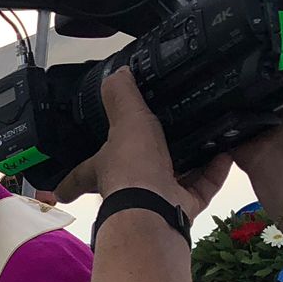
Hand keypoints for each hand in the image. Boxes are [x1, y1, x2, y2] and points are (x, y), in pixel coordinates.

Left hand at [49, 69, 232, 216]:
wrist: (157, 208)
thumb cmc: (133, 165)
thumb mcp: (125, 121)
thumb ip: (121, 97)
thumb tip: (116, 73)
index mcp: (104, 170)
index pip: (79, 177)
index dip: (68, 183)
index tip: (55, 192)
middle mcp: (127, 188)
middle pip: (133, 175)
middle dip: (146, 161)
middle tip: (162, 140)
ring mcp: (157, 200)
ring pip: (173, 179)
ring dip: (188, 161)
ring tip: (204, 137)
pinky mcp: (184, 207)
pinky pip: (202, 186)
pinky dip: (215, 170)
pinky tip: (226, 151)